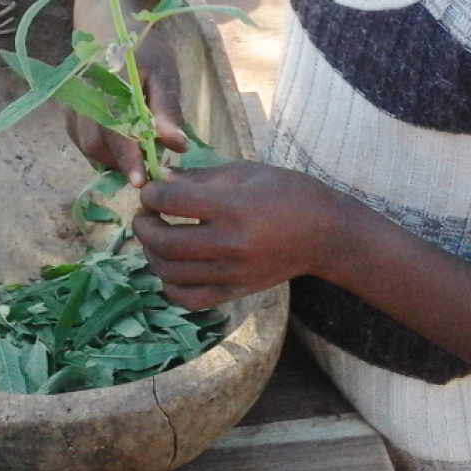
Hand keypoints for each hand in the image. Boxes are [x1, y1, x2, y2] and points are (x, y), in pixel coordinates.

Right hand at [66, 27, 188, 186]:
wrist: (112, 25)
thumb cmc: (144, 50)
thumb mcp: (164, 74)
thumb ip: (168, 109)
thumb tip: (178, 145)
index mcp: (109, 84)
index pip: (115, 130)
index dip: (128, 159)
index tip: (141, 181)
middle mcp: (84, 95)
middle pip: (94, 143)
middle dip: (119, 163)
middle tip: (146, 170)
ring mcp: (73, 103)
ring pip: (85, 144)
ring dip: (110, 159)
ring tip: (137, 159)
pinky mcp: (70, 111)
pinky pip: (81, 140)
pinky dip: (101, 151)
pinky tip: (121, 149)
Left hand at [132, 161, 342, 309]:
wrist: (326, 234)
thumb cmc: (289, 193)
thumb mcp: (247, 172)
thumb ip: (202, 176)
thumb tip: (162, 178)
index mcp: (233, 206)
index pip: (173, 202)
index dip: (151, 194)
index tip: (151, 189)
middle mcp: (230, 243)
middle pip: (165, 242)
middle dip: (144, 225)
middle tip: (145, 214)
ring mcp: (232, 272)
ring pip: (171, 273)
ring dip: (152, 254)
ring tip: (156, 237)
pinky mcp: (236, 292)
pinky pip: (189, 299)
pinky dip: (171, 285)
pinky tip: (172, 267)